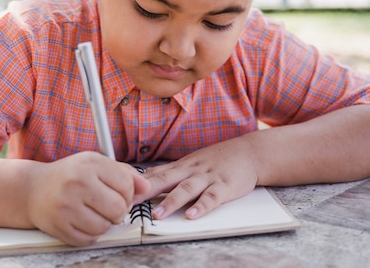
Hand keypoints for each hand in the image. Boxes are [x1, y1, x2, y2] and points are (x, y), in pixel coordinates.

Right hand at [27, 151, 149, 246]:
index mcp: (90, 164)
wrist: (33, 189)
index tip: (120, 194)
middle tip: (110, 207)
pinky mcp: (58, 225)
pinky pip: (88, 239)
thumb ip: (124, 173)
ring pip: (104, 227)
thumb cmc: (70, 176)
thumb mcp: (96, 164)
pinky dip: (90, 234)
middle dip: (120, 211)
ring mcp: (66, 205)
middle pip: (118, 208)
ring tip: (95, 213)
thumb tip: (146, 187)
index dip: (129, 193)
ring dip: (105, 223)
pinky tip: (83, 221)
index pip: (126, 184)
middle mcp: (77, 183)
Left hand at [137, 136, 258, 220]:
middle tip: (130, 203)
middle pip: (165, 180)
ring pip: (187, 189)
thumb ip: (171, 173)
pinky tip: (192, 215)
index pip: (155, 174)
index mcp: (182, 166)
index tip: (120, 192)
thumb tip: (145, 181)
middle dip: (146, 192)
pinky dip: (201, 207)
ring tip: (158, 215)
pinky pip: (212, 197)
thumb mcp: (191, 162)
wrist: (248, 152)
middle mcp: (191, 170)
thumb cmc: (218, 159)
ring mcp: (208, 177)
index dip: (137, 184)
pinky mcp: (224, 186)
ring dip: (171, 202)